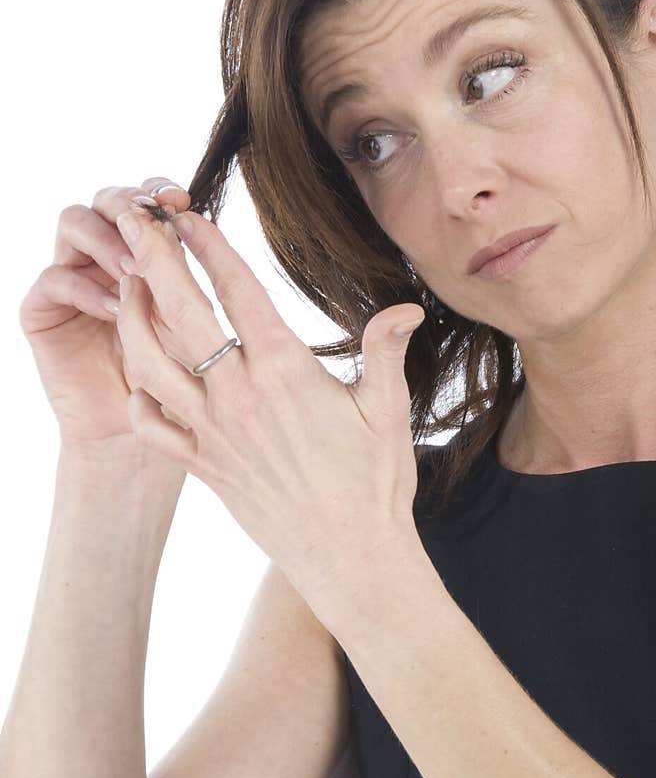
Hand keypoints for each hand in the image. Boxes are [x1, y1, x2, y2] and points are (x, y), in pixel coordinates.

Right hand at [18, 177, 191, 459]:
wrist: (142, 432)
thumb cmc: (177, 375)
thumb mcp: (186, 315)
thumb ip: (181, 269)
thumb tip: (186, 217)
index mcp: (143, 247)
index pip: (143, 199)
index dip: (157, 191)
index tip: (182, 199)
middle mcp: (103, 255)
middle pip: (104, 200)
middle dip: (128, 204)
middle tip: (151, 223)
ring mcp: (72, 277)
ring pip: (74, 223)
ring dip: (108, 240)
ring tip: (138, 270)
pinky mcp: (43, 311)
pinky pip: (54, 278)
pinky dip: (86, 288)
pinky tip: (116, 308)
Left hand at [112, 190, 425, 618]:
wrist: (351, 560)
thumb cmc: (375, 485)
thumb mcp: (389, 411)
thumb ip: (386, 351)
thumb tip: (405, 307)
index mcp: (284, 373)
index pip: (237, 292)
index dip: (209, 247)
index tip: (189, 217)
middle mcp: (239, 397)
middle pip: (180, 314)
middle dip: (153, 261)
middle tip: (137, 225)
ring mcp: (214, 434)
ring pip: (150, 365)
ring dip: (132, 320)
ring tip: (128, 288)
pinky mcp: (204, 467)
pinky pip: (153, 427)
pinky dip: (139, 397)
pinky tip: (142, 377)